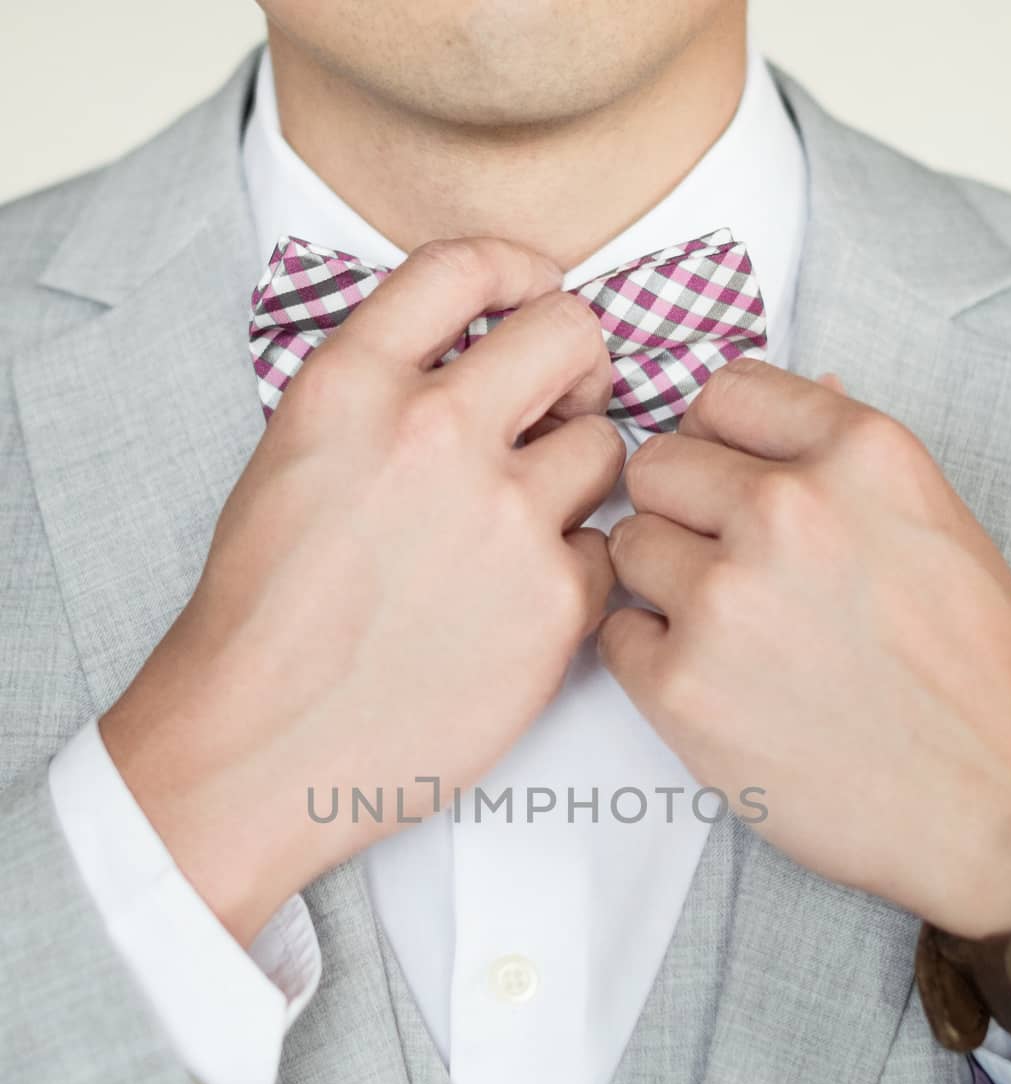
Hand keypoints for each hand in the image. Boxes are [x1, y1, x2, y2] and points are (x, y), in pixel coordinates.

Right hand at [101, 239, 623, 944]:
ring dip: (577, 477)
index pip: (465, 267)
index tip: (535, 294)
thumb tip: (473, 365)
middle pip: (570, 333)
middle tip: (562, 408)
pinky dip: (573, 572)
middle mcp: (433, 433)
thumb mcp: (291, 462)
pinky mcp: (552, 605)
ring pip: (606, 446)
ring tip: (519, 531)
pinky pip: (604, 552)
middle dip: (577, 364)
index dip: (518, 272)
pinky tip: (514, 607)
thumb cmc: (265, 619)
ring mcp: (502, 519)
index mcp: (352, 386)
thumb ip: (378, 397)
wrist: (259, 746)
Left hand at [600, 359, 1010, 937]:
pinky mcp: (680, 685)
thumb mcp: (932, 526)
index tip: (727, 480)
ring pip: (628, 546)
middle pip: (657, 466)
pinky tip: (715, 683)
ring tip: (730, 633)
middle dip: (680, 511)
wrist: (992, 809)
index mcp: (859, 455)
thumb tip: (786, 403)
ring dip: (662, 584)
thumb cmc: (972, 679)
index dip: (718, 441)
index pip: (724, 392)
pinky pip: (617, 633)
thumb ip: (843, 462)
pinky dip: (649, 656)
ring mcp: (724, 598)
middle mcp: (787, 511)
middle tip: (724, 566)